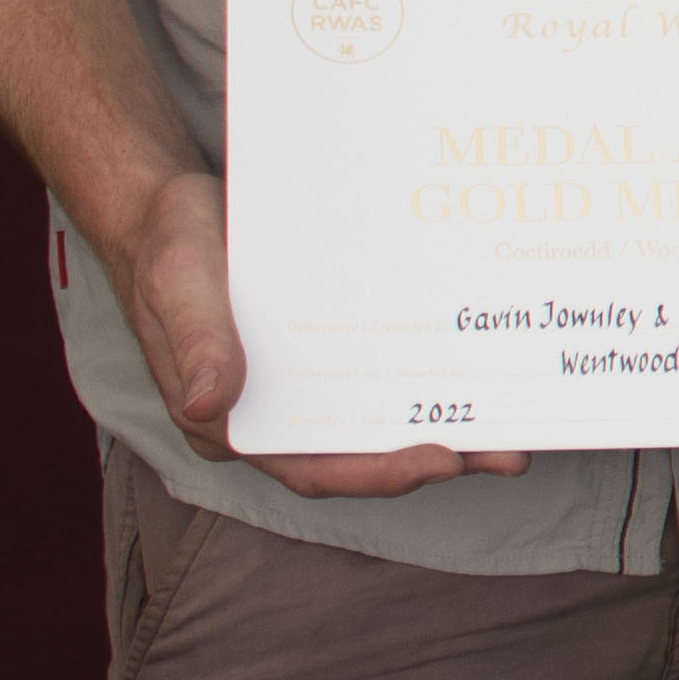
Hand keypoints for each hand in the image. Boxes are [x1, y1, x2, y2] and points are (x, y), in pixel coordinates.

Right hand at [100, 171, 524, 499]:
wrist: (169, 204)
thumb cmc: (168, 247)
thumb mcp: (178, 285)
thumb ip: (197, 342)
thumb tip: (208, 405)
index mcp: (231, 422)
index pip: (313, 468)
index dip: (379, 474)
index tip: (443, 461)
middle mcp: (274, 413)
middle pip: (362, 453)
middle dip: (436, 457)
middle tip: (507, 452)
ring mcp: (302, 383)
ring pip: (380, 417)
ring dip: (443, 421)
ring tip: (511, 422)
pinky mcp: (324, 350)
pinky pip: (382, 368)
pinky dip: (425, 373)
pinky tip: (473, 362)